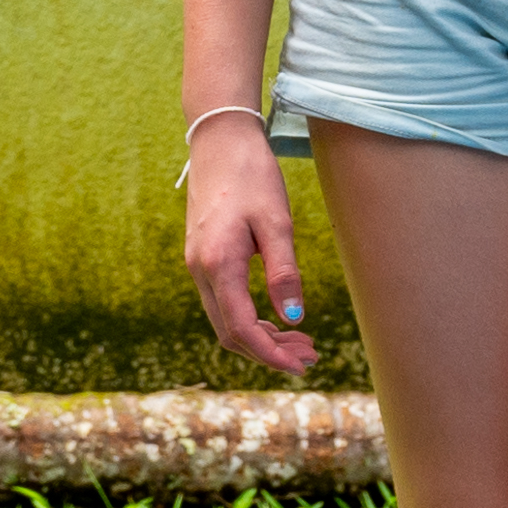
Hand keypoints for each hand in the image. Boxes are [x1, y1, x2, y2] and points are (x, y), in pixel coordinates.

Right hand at [183, 117, 319, 376]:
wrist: (219, 141)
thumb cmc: (251, 175)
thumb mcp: (276, 222)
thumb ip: (284, 272)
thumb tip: (293, 319)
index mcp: (218, 264)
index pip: (242, 329)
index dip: (271, 355)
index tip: (302, 366)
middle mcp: (200, 271)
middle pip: (230, 333)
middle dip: (269, 352)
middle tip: (310, 355)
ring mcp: (197, 265)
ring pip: (225, 321)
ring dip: (260, 338)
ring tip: (300, 341)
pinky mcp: (202, 258)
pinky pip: (222, 303)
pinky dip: (249, 319)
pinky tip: (277, 317)